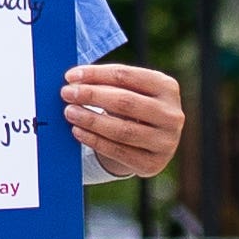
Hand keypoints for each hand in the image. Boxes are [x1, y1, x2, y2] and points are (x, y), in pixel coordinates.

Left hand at [62, 60, 183, 180]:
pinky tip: (78, 131)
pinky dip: (95, 141)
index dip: (96, 75)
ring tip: (70, 112)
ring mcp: (166, 141)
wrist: (150, 144)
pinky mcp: (153, 163)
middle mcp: (172, 114)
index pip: (126, 76)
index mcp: (167, 87)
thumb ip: (108, 83)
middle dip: (91, 96)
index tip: (70, 76)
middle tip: (66, 94)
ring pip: (122, 130)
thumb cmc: (134, 110)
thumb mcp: (130, 91)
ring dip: (91, 120)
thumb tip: (73, 79)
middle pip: (125, 102)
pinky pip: (119, 152)